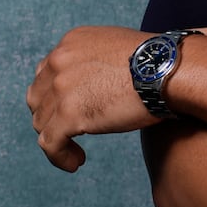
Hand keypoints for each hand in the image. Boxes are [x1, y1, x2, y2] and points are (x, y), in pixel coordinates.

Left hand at [26, 25, 156, 171]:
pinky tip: (75, 163)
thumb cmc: (156, 63)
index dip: (54, 97)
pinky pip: (50, 143)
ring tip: (76, 153)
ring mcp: (61, 87)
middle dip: (50, 117)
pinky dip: (59, 157)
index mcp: (70, 43)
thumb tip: (95, 83)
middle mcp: (59, 61)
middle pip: (37, 98)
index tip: (70, 111)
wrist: (168, 69)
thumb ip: (95, 60)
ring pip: (41, 123)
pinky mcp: (69, 113)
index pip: (46, 74)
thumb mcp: (116, 48)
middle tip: (70, 132)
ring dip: (57, 140)